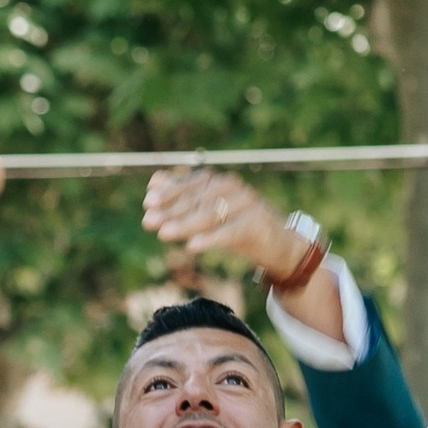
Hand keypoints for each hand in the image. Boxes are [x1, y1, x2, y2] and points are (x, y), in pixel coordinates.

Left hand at [142, 163, 320, 295]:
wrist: (279, 245)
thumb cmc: (238, 227)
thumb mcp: (209, 214)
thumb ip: (184, 198)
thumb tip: (153, 182)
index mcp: (219, 182)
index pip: (190, 184)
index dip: (168, 192)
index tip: (147, 202)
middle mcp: (233, 187)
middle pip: (197, 199)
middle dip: (170, 210)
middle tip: (149, 221)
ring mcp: (247, 203)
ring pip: (210, 214)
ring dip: (185, 224)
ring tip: (163, 234)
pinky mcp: (257, 222)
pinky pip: (229, 231)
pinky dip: (210, 239)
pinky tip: (192, 246)